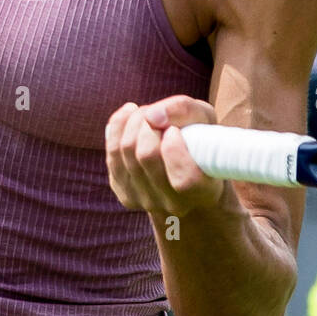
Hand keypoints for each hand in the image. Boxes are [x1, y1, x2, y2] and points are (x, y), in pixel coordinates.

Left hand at [104, 95, 227, 217]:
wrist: (187, 175)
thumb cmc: (200, 142)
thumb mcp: (204, 121)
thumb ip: (185, 111)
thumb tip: (151, 116)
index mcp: (203, 192)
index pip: (184, 180)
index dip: (174, 149)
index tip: (174, 130)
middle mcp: (174, 204)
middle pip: (146, 156)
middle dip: (149, 122)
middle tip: (158, 113)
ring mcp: (146, 201)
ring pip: (126, 150)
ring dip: (134, 121)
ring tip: (148, 114)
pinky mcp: (125, 194)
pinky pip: (112, 153)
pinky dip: (119, 126)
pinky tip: (131, 115)